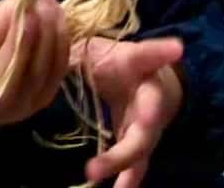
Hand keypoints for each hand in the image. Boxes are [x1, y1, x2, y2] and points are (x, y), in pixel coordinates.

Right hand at [0, 0, 70, 129]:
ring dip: (49, 34)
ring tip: (50, 3)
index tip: (15, 3)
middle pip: (10, 73)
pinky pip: (55, 74)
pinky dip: (60, 44)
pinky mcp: (40, 104)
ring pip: (37, 75)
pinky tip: (59, 18)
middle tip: (38, 1)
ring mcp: (14, 111)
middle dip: (28, 33)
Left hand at [78, 37, 184, 187]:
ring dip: (122, 158)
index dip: (162, 52)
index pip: (148, 54)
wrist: (146, 81)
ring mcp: (150, 122)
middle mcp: (151, 93)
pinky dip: (128, 180)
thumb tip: (47, 56)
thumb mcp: (97, 50)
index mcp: (138, 63)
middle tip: (145, 119)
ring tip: (97, 172)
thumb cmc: (115, 62)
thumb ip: (75, 53)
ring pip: (141, 141)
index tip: (176, 49)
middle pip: (150, 107)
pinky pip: (137, 165)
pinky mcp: (143, 144)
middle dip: (146, 115)